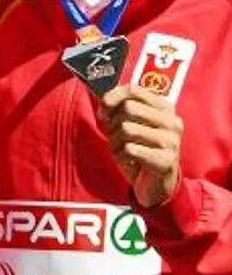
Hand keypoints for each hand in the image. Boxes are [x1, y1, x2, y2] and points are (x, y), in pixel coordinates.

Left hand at [97, 85, 182, 207]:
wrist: (155, 184)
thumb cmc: (139, 151)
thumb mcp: (129, 126)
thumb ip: (118, 109)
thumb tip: (103, 98)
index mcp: (165, 108)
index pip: (134, 89)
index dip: (112, 98)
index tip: (103, 112)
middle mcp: (172, 121)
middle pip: (129, 107)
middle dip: (114, 124)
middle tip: (117, 138)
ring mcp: (172, 140)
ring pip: (127, 128)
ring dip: (117, 142)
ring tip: (125, 151)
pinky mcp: (166, 159)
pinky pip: (131, 149)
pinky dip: (123, 156)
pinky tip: (131, 162)